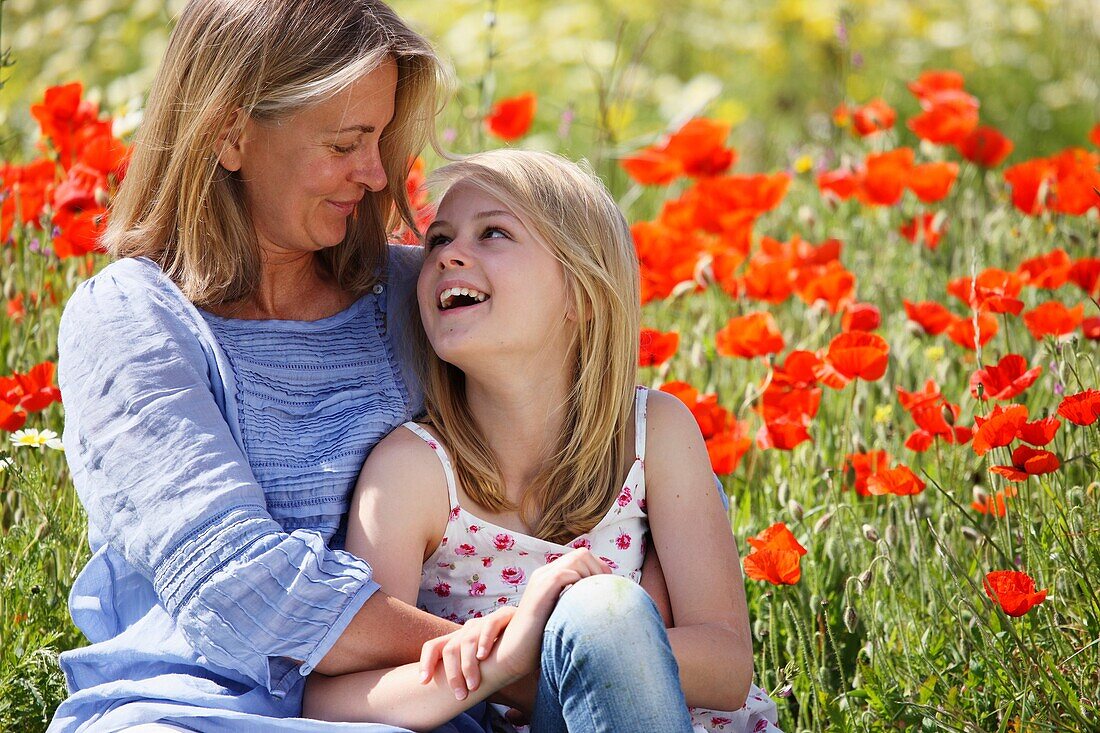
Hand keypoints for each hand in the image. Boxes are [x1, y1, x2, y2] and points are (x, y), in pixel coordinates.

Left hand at [419, 605, 517, 699]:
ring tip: (474, 685)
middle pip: (449, 649)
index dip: (426, 663)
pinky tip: (484, 656)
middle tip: (461, 695)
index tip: (424, 682)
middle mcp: (468, 629)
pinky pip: (490, 624)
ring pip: (466, 641)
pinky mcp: (504, 615)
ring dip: (468, 666)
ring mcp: (484, 621)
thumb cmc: (509, 658)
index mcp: (460, 640)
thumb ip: (470, 675)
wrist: (535, 635)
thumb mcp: (485, 668)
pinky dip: (484, 641)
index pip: (434, 647)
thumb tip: (454, 696)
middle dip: (452, 675)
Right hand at [492, 549, 610, 678]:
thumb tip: (602, 608)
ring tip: (594, 597)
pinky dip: (579, 582)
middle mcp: (545, 574)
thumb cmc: (538, 642)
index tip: (607, 590)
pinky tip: (581, 602)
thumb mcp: (561, 618)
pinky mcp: (539, 591)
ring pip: (576, 559)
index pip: (582, 558)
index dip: (600, 569)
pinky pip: (564, 574)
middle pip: (582, 554)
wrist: (511, 654)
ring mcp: (541, 580)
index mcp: (550, 577)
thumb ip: (575, 606)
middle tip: (604, 593)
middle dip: (599, 570)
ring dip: (592, 575)